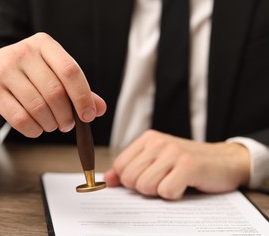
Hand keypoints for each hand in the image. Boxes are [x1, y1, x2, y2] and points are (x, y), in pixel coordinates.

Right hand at [0, 32, 106, 136]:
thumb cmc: (23, 73)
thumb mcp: (49, 72)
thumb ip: (75, 88)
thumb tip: (99, 108)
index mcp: (44, 44)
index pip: (70, 71)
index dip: (83, 97)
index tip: (88, 115)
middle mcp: (24, 52)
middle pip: (55, 92)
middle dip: (66, 116)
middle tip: (67, 124)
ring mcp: (5, 69)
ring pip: (38, 107)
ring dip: (50, 124)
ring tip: (51, 125)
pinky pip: (19, 118)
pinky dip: (33, 130)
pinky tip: (35, 129)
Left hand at [104, 130, 249, 199]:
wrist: (226, 161)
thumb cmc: (188, 163)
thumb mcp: (157, 161)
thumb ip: (130, 168)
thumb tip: (108, 180)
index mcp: (148, 139)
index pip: (120, 166)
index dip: (130, 181)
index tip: (146, 179)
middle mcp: (158, 142)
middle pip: (130, 179)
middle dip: (145, 188)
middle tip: (163, 181)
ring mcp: (174, 152)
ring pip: (145, 186)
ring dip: (160, 192)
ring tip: (173, 181)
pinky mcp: (189, 166)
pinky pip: (166, 192)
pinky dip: (175, 195)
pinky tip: (184, 185)